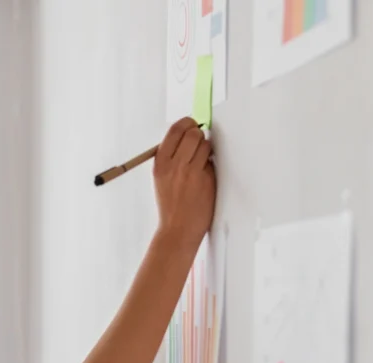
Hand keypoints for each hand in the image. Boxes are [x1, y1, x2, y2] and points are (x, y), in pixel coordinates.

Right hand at [153, 117, 216, 244]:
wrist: (178, 228)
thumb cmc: (171, 204)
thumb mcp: (161, 178)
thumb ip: (171, 156)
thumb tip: (187, 134)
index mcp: (160, 163)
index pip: (175, 129)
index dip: (187, 123)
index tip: (191, 125)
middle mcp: (175, 165)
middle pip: (193, 133)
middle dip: (198, 134)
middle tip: (198, 142)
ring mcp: (192, 172)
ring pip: (205, 144)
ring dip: (206, 149)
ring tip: (200, 162)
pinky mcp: (207, 179)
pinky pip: (212, 162)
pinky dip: (210, 165)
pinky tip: (204, 177)